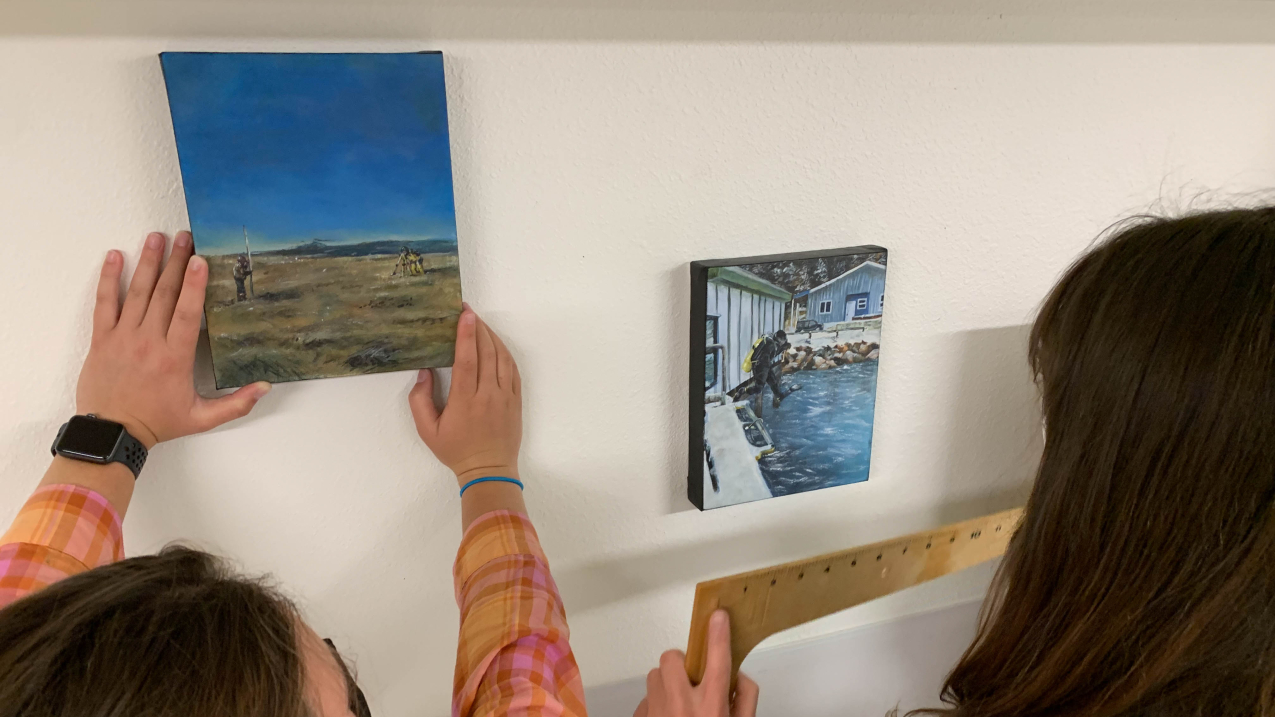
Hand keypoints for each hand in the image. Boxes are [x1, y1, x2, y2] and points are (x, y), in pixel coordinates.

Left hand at [76, 231, 270, 447]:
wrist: (113, 433)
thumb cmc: (158, 422)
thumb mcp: (202, 418)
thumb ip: (236, 403)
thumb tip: (265, 387)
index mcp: (175, 357)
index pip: (187, 314)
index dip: (194, 285)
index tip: (200, 260)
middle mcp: (149, 342)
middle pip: (165, 294)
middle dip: (176, 263)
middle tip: (185, 237)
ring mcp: (123, 337)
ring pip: (137, 293)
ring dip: (149, 263)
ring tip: (157, 237)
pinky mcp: (103, 339)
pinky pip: (105, 303)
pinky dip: (110, 278)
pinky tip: (116, 256)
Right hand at [409, 305, 521, 486]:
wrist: (489, 470)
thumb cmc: (456, 451)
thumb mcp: (427, 431)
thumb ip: (420, 401)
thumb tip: (424, 373)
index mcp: (465, 400)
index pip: (467, 360)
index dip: (466, 334)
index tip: (465, 314)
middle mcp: (488, 394)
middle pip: (486, 352)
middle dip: (477, 327)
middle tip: (467, 311)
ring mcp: (505, 396)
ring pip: (502, 357)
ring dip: (491, 336)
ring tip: (479, 323)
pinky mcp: (516, 400)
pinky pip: (513, 369)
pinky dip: (505, 352)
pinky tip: (496, 343)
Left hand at [634, 611, 758, 716]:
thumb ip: (745, 697)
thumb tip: (738, 674)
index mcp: (711, 706)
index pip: (718, 660)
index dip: (718, 635)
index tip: (718, 616)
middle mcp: (681, 706)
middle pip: (671, 659)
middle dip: (680, 663)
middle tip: (690, 680)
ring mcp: (657, 711)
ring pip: (655, 677)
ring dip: (666, 685)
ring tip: (677, 703)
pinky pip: (645, 700)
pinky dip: (656, 705)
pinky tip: (666, 716)